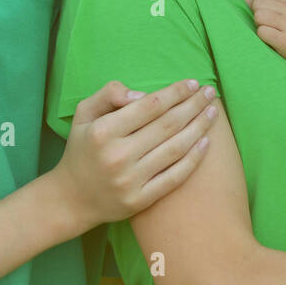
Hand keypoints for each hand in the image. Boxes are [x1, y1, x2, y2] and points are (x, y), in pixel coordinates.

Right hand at [55, 78, 218, 229]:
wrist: (72, 198)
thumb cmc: (83, 148)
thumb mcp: (84, 114)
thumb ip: (109, 94)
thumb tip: (141, 94)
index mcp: (104, 131)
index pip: (150, 106)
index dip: (175, 92)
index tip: (192, 83)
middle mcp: (118, 156)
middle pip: (167, 125)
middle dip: (194, 105)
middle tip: (210, 92)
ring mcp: (130, 181)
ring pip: (175, 149)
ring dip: (199, 127)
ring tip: (213, 112)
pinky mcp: (140, 201)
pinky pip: (174, 177)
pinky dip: (194, 159)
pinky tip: (207, 142)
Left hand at [252, 0, 285, 74]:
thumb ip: (281, 4)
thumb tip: (255, 1)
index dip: (260, 4)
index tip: (268, 15)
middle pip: (257, 3)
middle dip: (258, 15)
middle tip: (269, 26)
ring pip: (258, 16)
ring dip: (260, 26)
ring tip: (272, 34)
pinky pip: (261, 32)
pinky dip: (263, 38)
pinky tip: (275, 42)